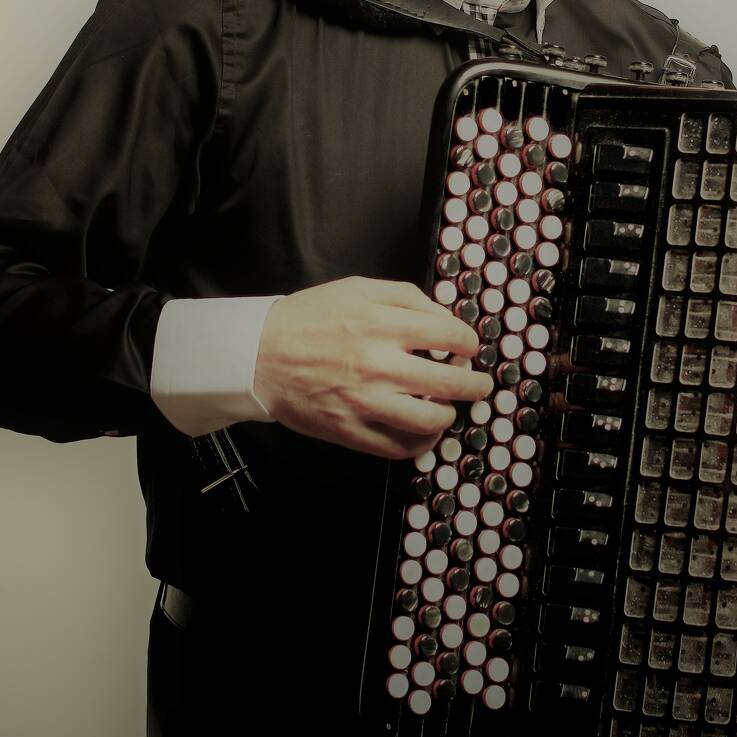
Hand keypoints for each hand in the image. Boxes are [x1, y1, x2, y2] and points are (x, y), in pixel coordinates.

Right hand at [254, 277, 493, 461]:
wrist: (257, 354)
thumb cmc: (308, 318)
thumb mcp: (357, 288)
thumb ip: (406, 296)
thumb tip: (444, 317)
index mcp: (383, 324)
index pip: (452, 337)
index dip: (469, 343)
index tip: (467, 348)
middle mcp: (379, 365)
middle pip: (451, 383)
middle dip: (475, 385)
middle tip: (479, 386)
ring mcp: (365, 402)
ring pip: (431, 421)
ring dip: (449, 416)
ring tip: (447, 409)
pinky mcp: (350, 431)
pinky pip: (399, 448)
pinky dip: (420, 443)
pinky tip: (423, 432)